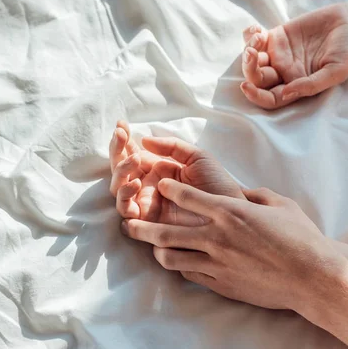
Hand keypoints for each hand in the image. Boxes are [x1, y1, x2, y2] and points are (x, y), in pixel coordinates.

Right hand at [109, 121, 244, 225]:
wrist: (230, 211)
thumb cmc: (217, 184)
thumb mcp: (196, 157)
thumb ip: (172, 146)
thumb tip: (143, 139)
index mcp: (157, 170)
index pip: (133, 153)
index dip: (124, 139)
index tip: (121, 124)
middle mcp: (148, 187)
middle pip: (121, 169)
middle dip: (117, 151)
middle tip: (121, 136)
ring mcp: (146, 205)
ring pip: (118, 188)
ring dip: (121, 172)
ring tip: (134, 160)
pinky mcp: (147, 223)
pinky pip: (126, 211)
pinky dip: (124, 196)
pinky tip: (135, 183)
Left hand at [121, 180, 347, 310]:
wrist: (313, 277)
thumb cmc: (301, 236)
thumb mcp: (278, 204)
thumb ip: (253, 195)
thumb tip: (239, 192)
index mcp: (229, 211)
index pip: (186, 196)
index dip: (168, 188)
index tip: (159, 184)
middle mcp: (216, 236)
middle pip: (164, 232)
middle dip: (141, 226)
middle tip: (128, 223)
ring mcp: (217, 262)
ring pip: (171, 257)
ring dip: (155, 251)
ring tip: (148, 247)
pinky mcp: (221, 283)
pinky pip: (190, 274)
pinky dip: (180, 267)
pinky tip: (177, 263)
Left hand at [240, 3, 347, 108]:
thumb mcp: (336, 71)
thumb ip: (312, 85)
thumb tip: (286, 94)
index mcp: (295, 86)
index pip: (269, 98)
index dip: (255, 96)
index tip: (246, 87)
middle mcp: (283, 72)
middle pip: (256, 78)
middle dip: (249, 68)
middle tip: (252, 54)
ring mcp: (278, 54)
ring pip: (253, 59)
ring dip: (248, 50)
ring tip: (258, 38)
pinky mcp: (276, 36)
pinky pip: (256, 39)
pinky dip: (250, 35)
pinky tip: (255, 29)